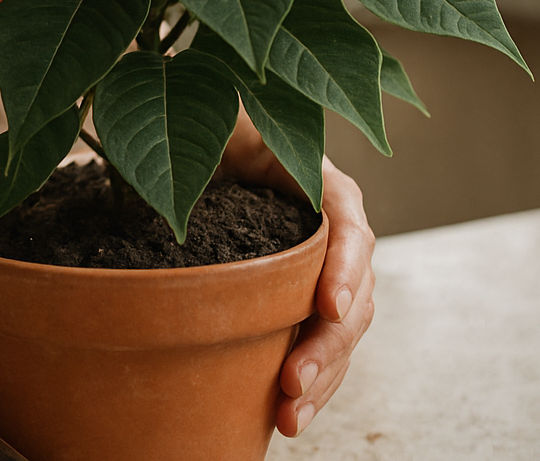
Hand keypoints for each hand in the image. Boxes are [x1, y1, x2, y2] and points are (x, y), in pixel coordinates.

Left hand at [222, 114, 375, 436]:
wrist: (186, 136)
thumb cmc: (206, 124)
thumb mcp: (223, 121)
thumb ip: (227, 134)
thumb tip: (191, 151)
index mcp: (320, 185)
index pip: (350, 227)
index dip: (346, 269)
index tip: (327, 306)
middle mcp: (330, 231)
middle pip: (352, 294)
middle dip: (327, 345)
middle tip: (291, 383)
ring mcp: (318, 269)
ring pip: (339, 331)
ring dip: (320, 376)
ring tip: (289, 419)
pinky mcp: (295, 298)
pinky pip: (313, 342)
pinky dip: (306, 379)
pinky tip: (283, 413)